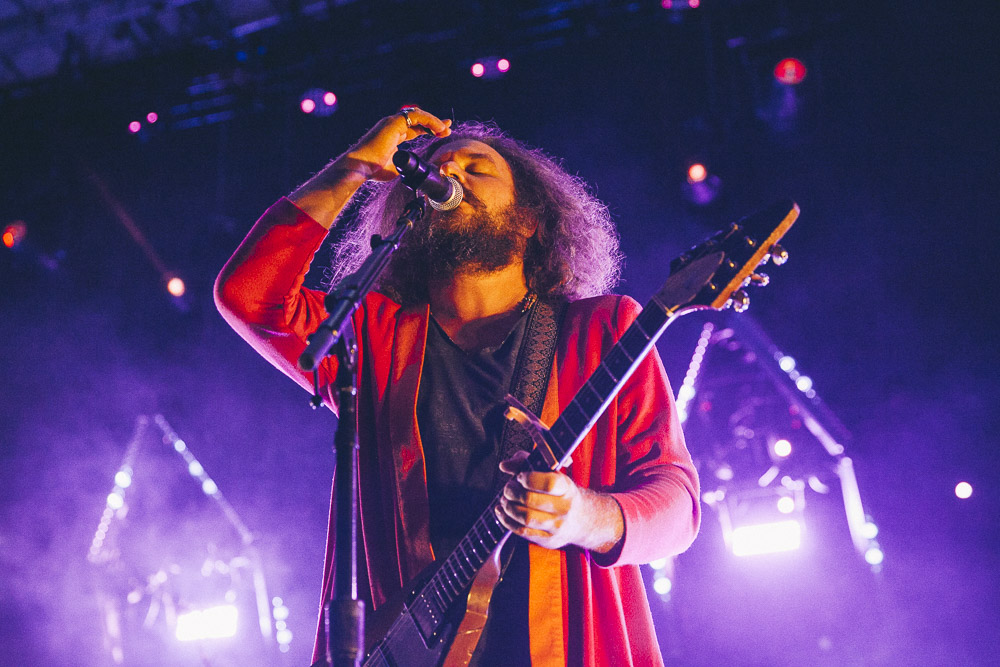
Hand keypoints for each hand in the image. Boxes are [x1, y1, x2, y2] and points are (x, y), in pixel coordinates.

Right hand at [289, 107, 451, 227]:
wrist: (361, 167)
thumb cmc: (373, 170)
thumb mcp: (395, 169)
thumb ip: (405, 166)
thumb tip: (413, 171)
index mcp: (392, 135)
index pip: (415, 129)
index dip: (429, 131)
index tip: (442, 134)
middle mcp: (392, 126)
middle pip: (418, 120)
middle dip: (435, 124)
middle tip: (448, 128)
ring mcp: (392, 123)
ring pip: (418, 115)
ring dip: (434, 122)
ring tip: (446, 129)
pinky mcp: (393, 123)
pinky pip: (416, 116)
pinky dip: (429, 121)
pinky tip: (439, 128)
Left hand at [495, 451, 623, 552]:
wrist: (582, 520)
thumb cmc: (562, 494)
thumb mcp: (551, 474)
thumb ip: (526, 463)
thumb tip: (505, 466)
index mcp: (566, 488)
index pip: (548, 483)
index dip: (529, 478)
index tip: (520, 476)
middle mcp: (564, 508)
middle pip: (530, 500)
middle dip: (512, 492)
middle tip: (508, 488)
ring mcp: (556, 526)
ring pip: (525, 518)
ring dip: (508, 508)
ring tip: (505, 501)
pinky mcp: (547, 539)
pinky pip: (522, 531)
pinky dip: (507, 521)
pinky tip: (503, 512)